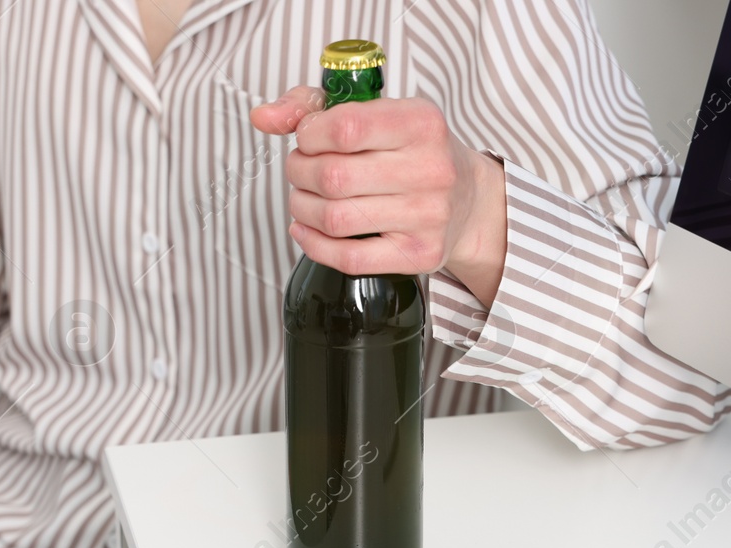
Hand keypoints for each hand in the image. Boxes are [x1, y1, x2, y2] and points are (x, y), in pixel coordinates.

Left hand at [250, 86, 507, 303]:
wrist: (468, 201)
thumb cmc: (412, 152)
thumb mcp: (377, 114)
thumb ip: (314, 106)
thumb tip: (262, 118)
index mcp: (421, 123)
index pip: (345, 127)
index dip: (309, 135)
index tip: (307, 139)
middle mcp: (430, 169)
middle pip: (332, 177)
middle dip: (298, 173)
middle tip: (300, 172)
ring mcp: (427, 216)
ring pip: (335, 219)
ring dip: (302, 208)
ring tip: (304, 199)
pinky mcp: (419, 255)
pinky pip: (348, 258)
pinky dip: (314, 244)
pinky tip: (307, 230)